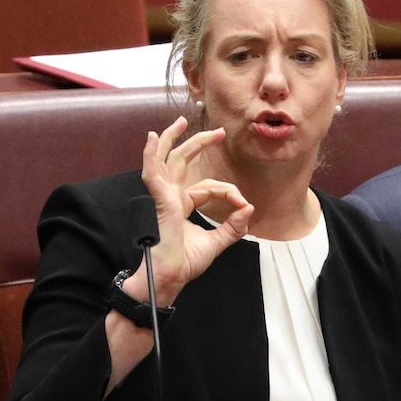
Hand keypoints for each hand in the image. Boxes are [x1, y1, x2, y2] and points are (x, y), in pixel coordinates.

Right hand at [135, 116, 253, 304]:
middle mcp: (171, 197)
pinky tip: (151, 138)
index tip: (243, 205)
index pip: (208, 187)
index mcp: (182, 204)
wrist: (171, 278)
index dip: (229, 192)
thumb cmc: (186, 263)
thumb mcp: (218, 243)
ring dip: (172, 139)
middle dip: (199, 144)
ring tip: (180, 122)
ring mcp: (164, 197)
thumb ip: (234, 227)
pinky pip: (153, 172)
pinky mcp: (160, 201)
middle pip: (183, 162)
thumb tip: (249, 208)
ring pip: (167, 160)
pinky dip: (151, 154)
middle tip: (219, 132)